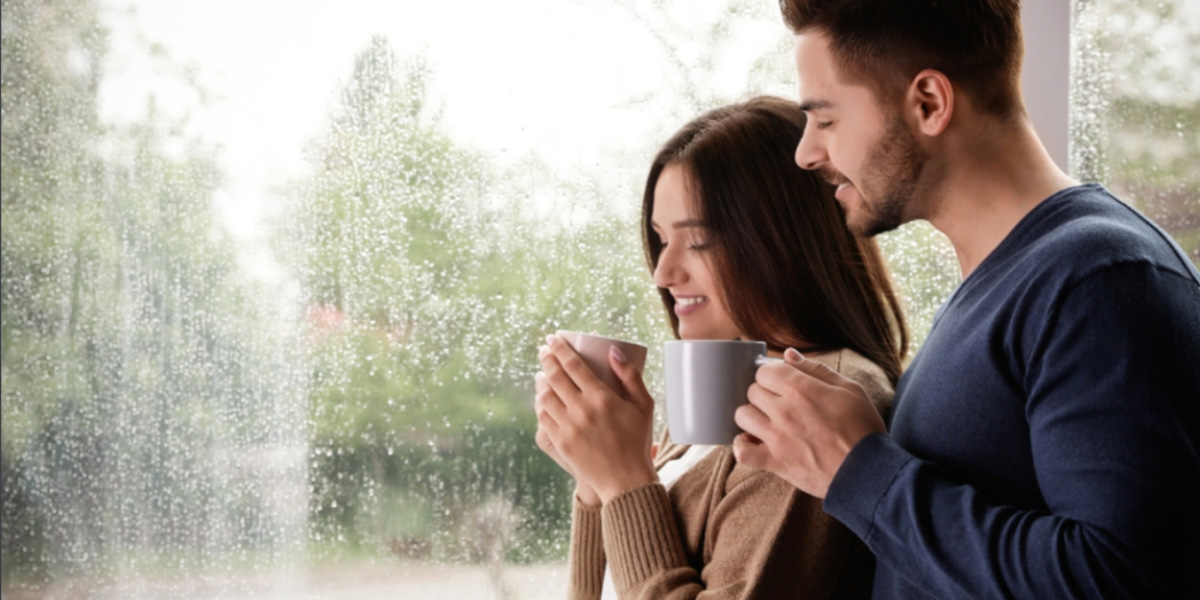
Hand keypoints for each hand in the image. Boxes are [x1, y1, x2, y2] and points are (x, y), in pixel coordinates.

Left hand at [537, 335, 657, 503]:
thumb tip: (613, 350)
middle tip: (544, 349)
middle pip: (555, 376)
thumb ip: (630, 376)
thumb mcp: (644, 406)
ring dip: (541, 380)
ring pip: (545, 396)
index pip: (573, 365)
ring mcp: (567, 427)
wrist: (625, 481)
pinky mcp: (560, 442)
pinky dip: (540, 403)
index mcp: (602, 398)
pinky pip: (543, 416)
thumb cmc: (638, 441)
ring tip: (542, 373)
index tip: (553, 339)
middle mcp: (581, 410)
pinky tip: (543, 397)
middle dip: (547, 358)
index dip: (560, 348)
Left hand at [732, 349, 884, 497]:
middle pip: (752, 390)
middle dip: (764, 393)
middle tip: (779, 402)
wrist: (868, 472)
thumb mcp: (849, 389)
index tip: (782, 383)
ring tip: (767, 421)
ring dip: (752, 416)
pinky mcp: (775, 462)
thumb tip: (789, 355)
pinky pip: (742, 452)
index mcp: (802, 389)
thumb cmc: (862, 428)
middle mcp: (784, 410)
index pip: (765, 370)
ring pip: (742, 415)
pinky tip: (753, 442)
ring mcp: (777, 437)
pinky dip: (742, 447)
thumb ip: (816, 369)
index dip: (773, 374)